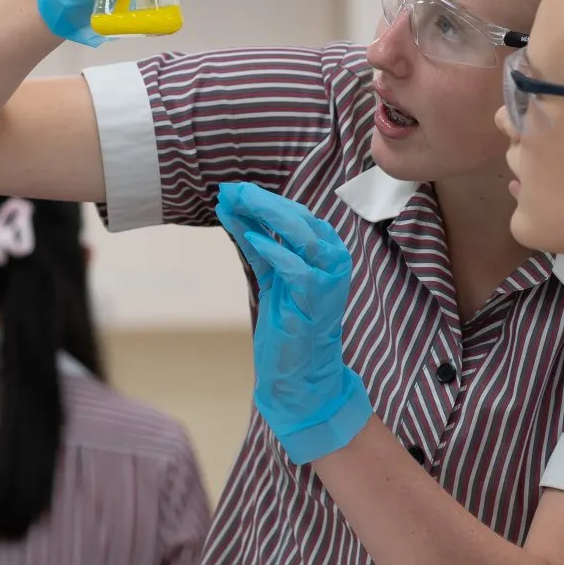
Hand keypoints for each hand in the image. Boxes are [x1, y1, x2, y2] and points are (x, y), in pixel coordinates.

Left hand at [215, 183, 371, 462]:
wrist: (300, 375)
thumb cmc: (289, 325)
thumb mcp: (271, 277)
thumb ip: (258, 245)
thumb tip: (233, 209)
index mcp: (324, 252)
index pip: (295, 216)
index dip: (264, 200)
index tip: (232, 189)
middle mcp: (332, 262)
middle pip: (299, 220)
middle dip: (263, 202)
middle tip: (231, 189)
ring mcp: (329, 282)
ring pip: (304, 237)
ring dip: (269, 216)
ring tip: (239, 202)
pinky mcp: (317, 304)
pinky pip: (299, 271)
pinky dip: (275, 252)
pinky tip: (250, 238)